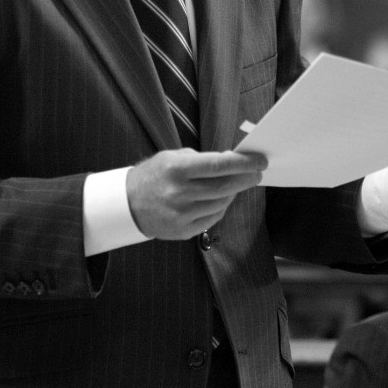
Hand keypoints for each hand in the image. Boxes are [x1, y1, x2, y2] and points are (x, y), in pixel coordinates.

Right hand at [126, 149, 266, 240]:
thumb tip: (231, 161)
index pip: (218, 165)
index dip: (243, 163)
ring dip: (234, 192)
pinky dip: (222, 206)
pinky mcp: (183, 230)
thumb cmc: (154, 175)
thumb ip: (201, 159)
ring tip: (236, 184)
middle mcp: (179, 193)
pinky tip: (221, 198)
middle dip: (246, 179)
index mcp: (176, 169)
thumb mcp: (172, 157)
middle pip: (224, 187)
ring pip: (221, 203)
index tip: (260, 161)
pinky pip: (213, 218)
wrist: (128, 204)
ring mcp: (181, 214)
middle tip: (256, 173)